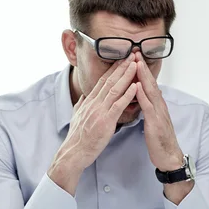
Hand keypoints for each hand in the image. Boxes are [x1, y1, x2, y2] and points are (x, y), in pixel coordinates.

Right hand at [48, 54, 137, 194]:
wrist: (73, 153)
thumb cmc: (77, 138)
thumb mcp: (76, 117)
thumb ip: (81, 105)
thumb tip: (83, 97)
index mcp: (89, 102)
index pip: (102, 81)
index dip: (112, 69)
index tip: (121, 59)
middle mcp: (94, 103)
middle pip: (109, 81)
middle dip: (121, 67)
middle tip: (131, 55)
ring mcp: (99, 111)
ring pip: (114, 89)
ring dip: (126, 76)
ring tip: (135, 65)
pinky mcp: (105, 121)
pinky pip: (118, 105)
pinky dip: (127, 95)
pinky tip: (135, 87)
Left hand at [134, 53, 183, 171]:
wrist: (169, 157)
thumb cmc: (158, 140)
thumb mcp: (151, 120)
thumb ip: (146, 107)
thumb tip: (139, 96)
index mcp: (156, 104)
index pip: (148, 83)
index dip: (141, 70)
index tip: (133, 56)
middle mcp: (159, 106)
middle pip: (150, 82)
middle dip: (142, 67)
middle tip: (134, 51)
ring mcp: (159, 114)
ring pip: (150, 91)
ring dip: (143, 76)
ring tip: (135, 63)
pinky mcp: (156, 123)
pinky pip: (148, 107)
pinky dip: (143, 96)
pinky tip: (137, 87)